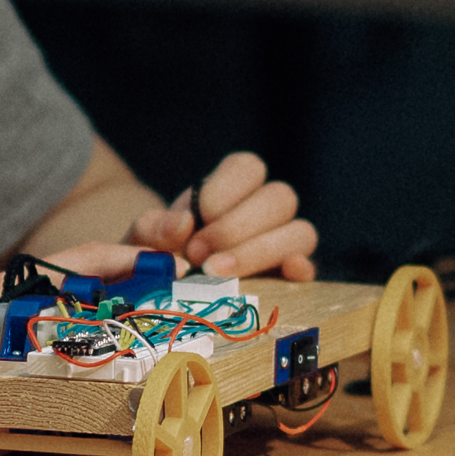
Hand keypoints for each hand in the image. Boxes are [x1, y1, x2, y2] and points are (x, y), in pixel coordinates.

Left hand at [136, 148, 320, 285]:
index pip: (248, 168)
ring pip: (301, 232)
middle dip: (237, 228)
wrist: (166, 287)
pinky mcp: (288, 276)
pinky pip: (308, 268)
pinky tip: (279, 278)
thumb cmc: (159, 253)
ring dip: (261, 252)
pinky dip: (298, 272)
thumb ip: (154, 227)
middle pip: (280, 199)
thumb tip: (182, 224)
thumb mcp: (145, 237)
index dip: (224, 192)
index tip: (194, 223)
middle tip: (198, 256)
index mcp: (232, 185)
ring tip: (218, 273)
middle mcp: (264, 208)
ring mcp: (282, 242)